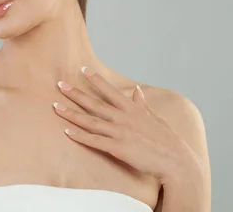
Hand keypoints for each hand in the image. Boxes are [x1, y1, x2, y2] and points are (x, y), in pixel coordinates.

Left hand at [53, 67, 201, 183]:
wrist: (177, 163)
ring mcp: (120, 133)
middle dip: (75, 93)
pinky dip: (80, 136)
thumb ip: (142, 104)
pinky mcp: (118, 148)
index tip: (83, 69)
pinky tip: (66, 131)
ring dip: (71, 113)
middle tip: (59, 84)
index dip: (96, 79)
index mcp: (133, 109)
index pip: (111, 91)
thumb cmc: (167, 141)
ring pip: (90, 121)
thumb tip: (137, 90)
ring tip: (55, 106)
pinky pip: (95, 141)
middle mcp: (124, 118)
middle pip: (94, 103)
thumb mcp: (155, 118)